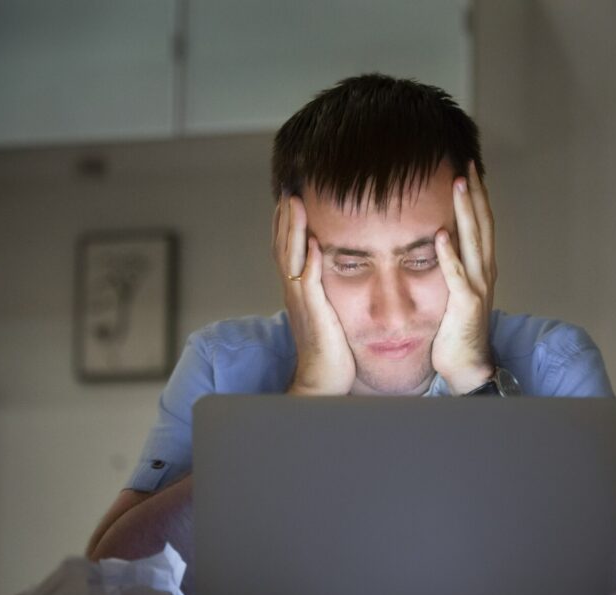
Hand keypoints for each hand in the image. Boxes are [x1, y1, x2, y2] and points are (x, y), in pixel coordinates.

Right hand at [271, 194, 355, 394]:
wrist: (322, 383)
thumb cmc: (330, 352)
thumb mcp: (326, 313)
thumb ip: (325, 291)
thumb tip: (330, 272)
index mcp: (298, 291)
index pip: (289, 251)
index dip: (287, 225)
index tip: (289, 199)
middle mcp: (294, 293)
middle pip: (284, 247)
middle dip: (286, 218)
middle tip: (288, 190)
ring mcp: (301, 302)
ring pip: (292, 259)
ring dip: (293, 231)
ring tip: (295, 204)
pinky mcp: (314, 315)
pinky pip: (309, 284)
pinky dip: (311, 263)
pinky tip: (316, 244)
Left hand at [431, 162, 496, 393]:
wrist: (466, 364)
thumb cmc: (456, 329)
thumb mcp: (456, 290)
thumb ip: (452, 266)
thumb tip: (438, 240)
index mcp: (482, 267)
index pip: (482, 224)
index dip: (477, 197)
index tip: (469, 170)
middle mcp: (485, 272)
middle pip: (482, 225)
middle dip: (475, 194)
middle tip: (467, 165)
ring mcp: (478, 287)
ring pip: (474, 241)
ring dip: (466, 212)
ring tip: (459, 185)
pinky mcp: (466, 304)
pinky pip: (457, 274)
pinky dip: (450, 254)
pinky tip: (441, 234)